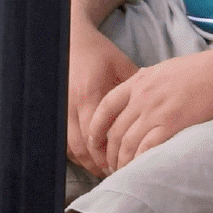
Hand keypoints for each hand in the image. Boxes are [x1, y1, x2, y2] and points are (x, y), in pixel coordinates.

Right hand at [65, 20, 137, 176]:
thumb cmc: (99, 52)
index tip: (126, 163)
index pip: (98, 135)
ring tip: (106, 170)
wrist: (71, 39)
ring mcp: (60, 109)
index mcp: (89, 94)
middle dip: (98, 163)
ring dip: (87, 161)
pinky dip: (77, 152)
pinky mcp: (55, 111)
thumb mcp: (122, 66)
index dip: (110, 153)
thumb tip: (157, 110)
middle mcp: (71, 105)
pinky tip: (91, 158)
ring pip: (70, 147)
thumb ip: (136, 89)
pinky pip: (64, 140)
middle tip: (117, 174)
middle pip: (82, 147)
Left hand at [88, 46, 212, 173]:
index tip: (95, 143)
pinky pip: (147, 149)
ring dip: (123, 162)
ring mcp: (156, 110)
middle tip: (111, 166)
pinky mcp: (172, 124)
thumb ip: (148, 82)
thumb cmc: (202, 70)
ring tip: (125, 173)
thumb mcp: (166, 69)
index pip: (105, 107)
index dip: (96, 128)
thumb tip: (138, 92)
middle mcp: (142, 96)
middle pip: (114, 131)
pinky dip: (140, 162)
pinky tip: (141, 169)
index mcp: (139, 81)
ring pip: (127, 144)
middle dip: (109, 153)